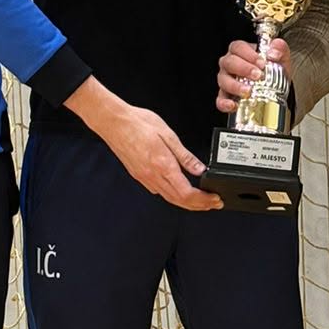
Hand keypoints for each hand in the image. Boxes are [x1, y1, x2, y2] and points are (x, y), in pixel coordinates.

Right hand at [66, 80, 221, 209]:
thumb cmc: (138, 123)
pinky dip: (174, 196)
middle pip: (180, 200)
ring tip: (202, 201)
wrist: (113, 122)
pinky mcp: (139, 176)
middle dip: (199, 206)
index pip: (186, 193)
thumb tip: (200, 170)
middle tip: (214, 204)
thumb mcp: (168, 135)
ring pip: (170, 198)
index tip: (215, 199)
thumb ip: (185, 156)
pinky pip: (159, 191)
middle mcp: (153, 176)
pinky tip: (180, 191)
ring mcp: (145, 178)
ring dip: (187, 203)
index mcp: (162, 165)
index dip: (203, 200)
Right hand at [217, 36, 290, 114]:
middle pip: (229, 62)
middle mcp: (230, 64)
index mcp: (241, 51)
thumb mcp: (281, 58)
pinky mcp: (225, 97)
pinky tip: (234, 105)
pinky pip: (220, 100)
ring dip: (235, 86)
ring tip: (248, 91)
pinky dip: (225, 103)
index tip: (261, 63)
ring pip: (223, 80)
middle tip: (257, 76)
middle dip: (243, 69)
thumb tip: (273, 53)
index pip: (238, 47)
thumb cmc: (273, 70)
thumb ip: (280, 49)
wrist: (276, 90)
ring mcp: (225, 80)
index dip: (248, 54)